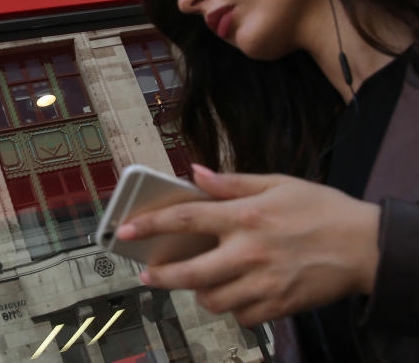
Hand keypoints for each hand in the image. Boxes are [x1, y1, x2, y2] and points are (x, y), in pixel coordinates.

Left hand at [115, 164, 380, 325]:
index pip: (185, 219)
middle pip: (190, 273)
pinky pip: (241, 316)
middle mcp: (250, 252)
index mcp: (246, 217)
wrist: (366, 246)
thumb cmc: (321, 210)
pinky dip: (233, 308)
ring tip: (202, 281)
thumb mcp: (277, 183)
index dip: (149, 225)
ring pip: (212, 300)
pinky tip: (236, 293)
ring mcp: (264, 283)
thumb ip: (231, 183)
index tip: (124, 230)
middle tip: (148, 274)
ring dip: (200, 292)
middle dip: (161, 276)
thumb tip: (195, 174)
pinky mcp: (280, 306)